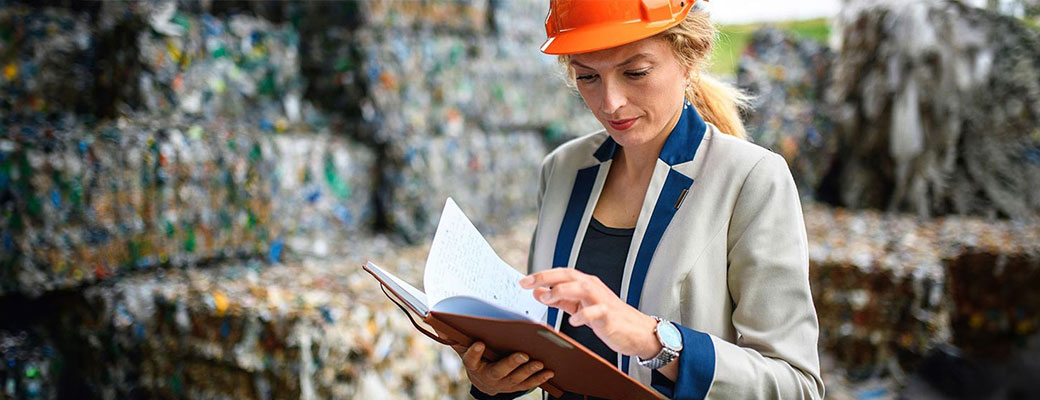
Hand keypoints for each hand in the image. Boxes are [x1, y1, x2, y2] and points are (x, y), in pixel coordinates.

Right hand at [446, 340, 554, 395]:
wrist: (484, 381)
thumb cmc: (476, 358)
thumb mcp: (463, 348)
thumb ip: (455, 336)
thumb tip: (435, 320)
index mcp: (474, 365)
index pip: (470, 359)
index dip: (474, 352)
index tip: (479, 343)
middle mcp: (488, 377)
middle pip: (499, 371)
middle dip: (512, 363)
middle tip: (523, 355)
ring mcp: (503, 384)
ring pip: (517, 379)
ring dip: (529, 371)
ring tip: (540, 362)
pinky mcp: (516, 387)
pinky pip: (528, 384)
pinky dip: (540, 379)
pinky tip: (549, 371)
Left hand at [520, 268, 660, 359]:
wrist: (637, 332)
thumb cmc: (608, 318)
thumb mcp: (579, 307)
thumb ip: (559, 300)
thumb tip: (538, 292)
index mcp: (585, 284)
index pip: (561, 274)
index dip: (542, 276)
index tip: (523, 282)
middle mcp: (593, 288)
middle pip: (569, 275)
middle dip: (547, 277)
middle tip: (528, 283)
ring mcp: (602, 300)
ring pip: (582, 288)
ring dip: (563, 291)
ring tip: (547, 298)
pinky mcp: (610, 316)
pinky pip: (596, 312)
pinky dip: (583, 315)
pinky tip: (573, 321)